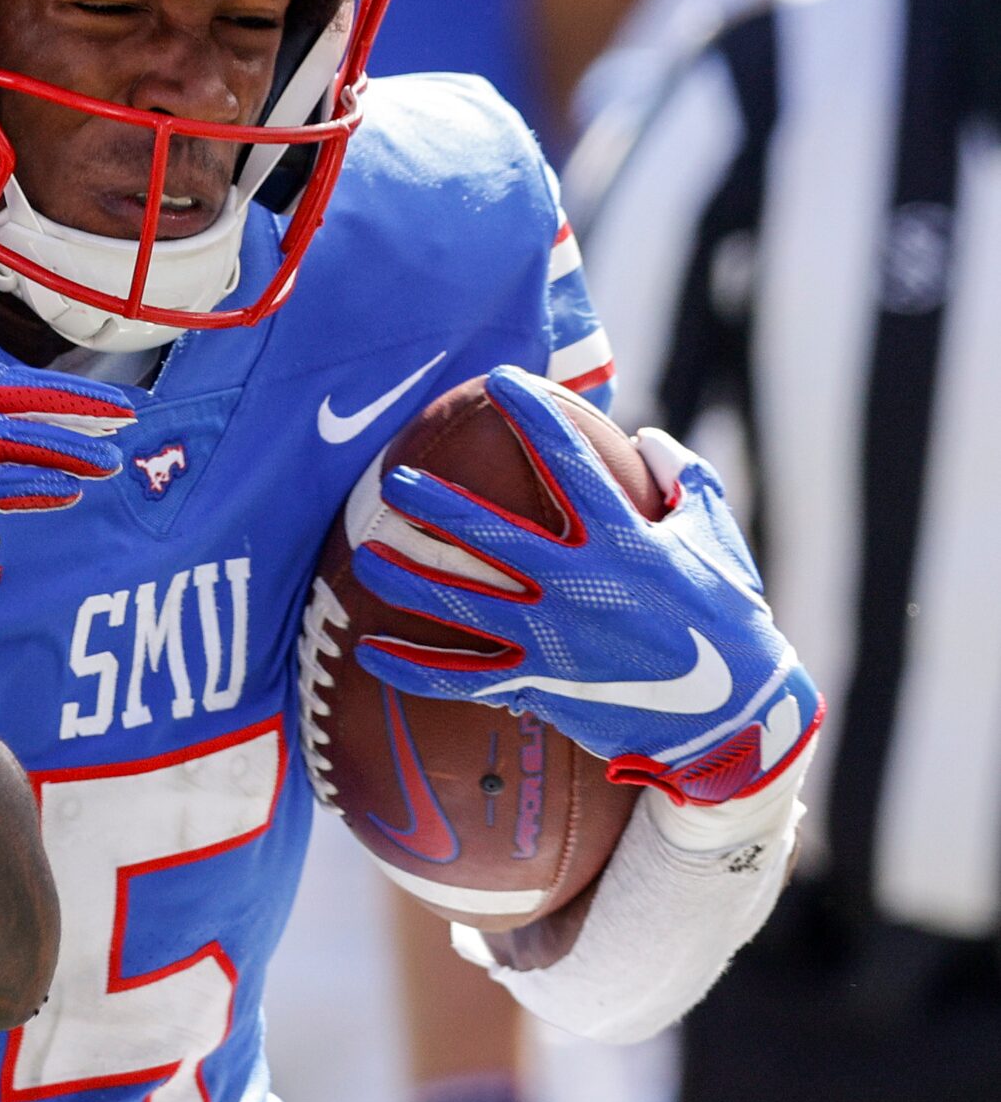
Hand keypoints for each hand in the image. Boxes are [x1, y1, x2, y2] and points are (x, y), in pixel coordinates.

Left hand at [350, 365, 820, 804]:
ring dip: (406, 580)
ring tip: (363, 557)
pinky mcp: (542, 685)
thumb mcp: (716, 540)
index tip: (499, 380)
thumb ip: (683, 480)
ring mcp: (557, 640)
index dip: (534, 416)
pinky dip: (411, 668)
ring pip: (462, 605)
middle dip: (437, 505)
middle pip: (492, 537)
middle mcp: (584, 587)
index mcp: (627, 541)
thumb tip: (645, 435)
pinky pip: (462, 678)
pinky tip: (369, 651)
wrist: (737, 721)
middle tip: (393, 480)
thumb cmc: (730, 620)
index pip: (571, 463)